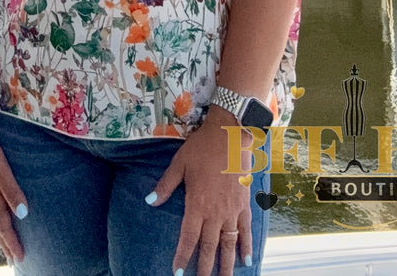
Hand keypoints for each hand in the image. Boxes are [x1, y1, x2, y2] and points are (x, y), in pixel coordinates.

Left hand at [148, 115, 254, 275]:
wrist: (229, 134)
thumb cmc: (201, 148)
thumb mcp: (179, 164)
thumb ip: (166, 185)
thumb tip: (150, 201)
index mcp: (197, 204)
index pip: (188, 238)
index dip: (182, 256)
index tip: (177, 272)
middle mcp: (215, 213)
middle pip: (209, 247)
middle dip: (204, 268)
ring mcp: (232, 211)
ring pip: (228, 244)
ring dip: (226, 265)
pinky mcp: (244, 205)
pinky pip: (246, 230)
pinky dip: (246, 246)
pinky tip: (246, 260)